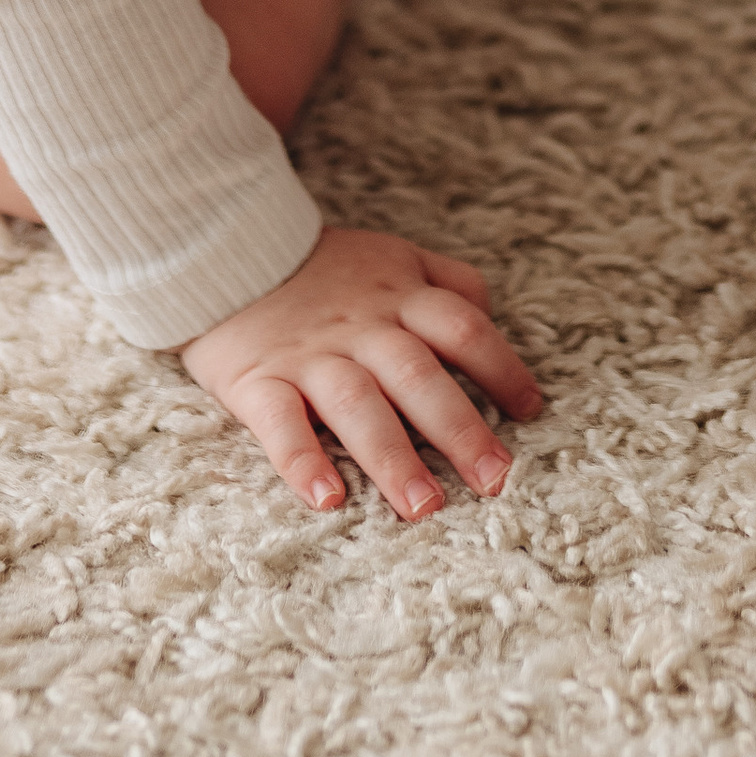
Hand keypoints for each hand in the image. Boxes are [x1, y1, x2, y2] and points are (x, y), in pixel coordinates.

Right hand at [183, 225, 542, 518]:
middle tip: (495, 481)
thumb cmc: (323, 268)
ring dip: (393, 458)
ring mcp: (310, 354)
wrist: (225, 248)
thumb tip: (492, 316)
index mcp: (399, 295)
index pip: (463, 328)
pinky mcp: (258, 380)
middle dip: (459, 430)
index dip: (502, 367)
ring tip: (424, 508)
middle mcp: (362, 326)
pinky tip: (327, 500)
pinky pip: (280, 423)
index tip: (530, 412)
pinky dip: (302, 462)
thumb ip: (445, 281)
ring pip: (358, 405)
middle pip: (419, 376)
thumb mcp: (393, 256)